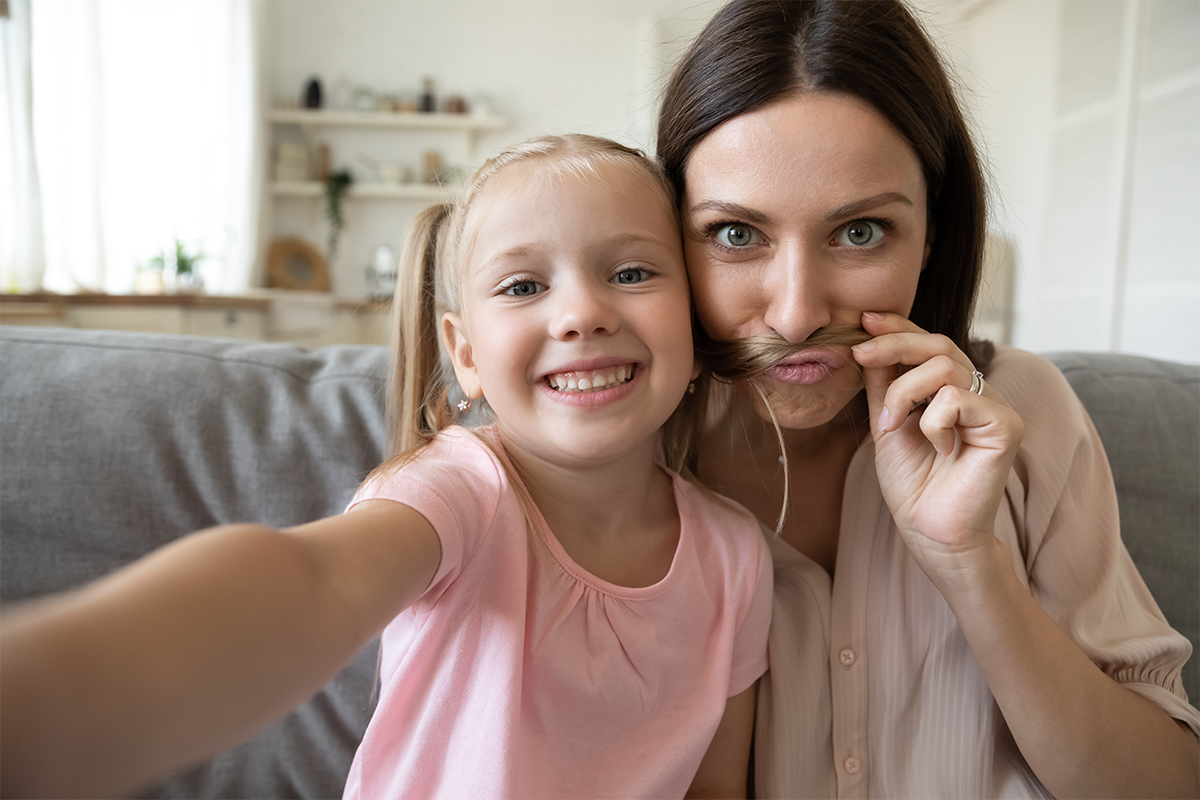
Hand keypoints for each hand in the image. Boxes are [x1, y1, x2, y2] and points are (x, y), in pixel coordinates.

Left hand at [851, 312, 1023, 577]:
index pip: (929, 343)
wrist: (930, 531)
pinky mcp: (1006, 426)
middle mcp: (978, 392)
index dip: (898, 327)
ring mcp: (996, 407)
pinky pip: (959, 398)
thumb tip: (867, 339)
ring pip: (945, 367)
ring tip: (892, 426)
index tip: (863, 321)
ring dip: (904, 392)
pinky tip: (938, 448)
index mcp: (952, 389)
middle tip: (860, 354)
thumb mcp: (887, 422)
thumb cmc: (912, 483)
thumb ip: (883, 383)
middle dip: (894, 343)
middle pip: (939, 343)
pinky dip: (933, 421)